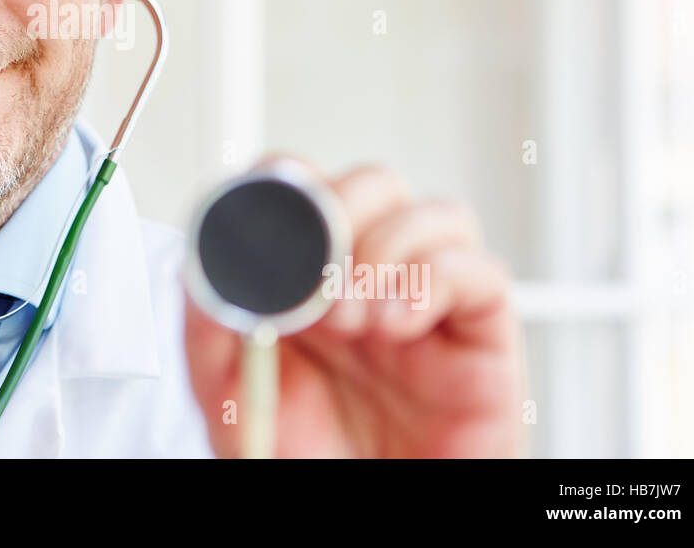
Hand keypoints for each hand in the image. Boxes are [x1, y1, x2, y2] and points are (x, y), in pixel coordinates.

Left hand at [184, 159, 527, 457]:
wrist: (352, 511)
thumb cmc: (299, 455)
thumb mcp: (227, 384)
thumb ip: (211, 317)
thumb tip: (209, 255)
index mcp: (308, 275)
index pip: (309, 188)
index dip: (290, 182)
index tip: (266, 212)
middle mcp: (370, 279)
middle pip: (376, 186)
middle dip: (343, 211)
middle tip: (316, 273)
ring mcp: (427, 304)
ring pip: (440, 215)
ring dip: (390, 247)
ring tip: (354, 314)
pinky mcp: (481, 340)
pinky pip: (484, 275)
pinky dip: (437, 282)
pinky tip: (396, 324)